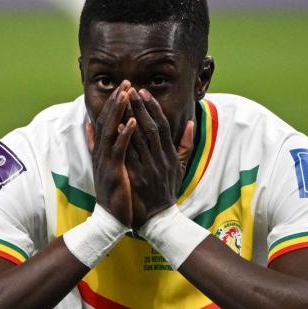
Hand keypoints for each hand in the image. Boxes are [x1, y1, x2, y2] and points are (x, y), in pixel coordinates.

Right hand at [86, 81, 137, 225]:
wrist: (112, 218)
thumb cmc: (114, 193)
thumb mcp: (106, 165)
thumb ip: (96, 145)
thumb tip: (90, 127)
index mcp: (102, 151)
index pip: (106, 121)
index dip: (114, 103)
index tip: (123, 87)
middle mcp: (101, 153)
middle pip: (107, 121)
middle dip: (116, 101)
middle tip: (126, 82)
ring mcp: (105, 161)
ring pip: (110, 130)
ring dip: (118, 111)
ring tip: (127, 94)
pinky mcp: (112, 171)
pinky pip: (118, 149)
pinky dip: (124, 134)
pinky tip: (132, 121)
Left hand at [123, 88, 194, 228]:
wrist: (161, 219)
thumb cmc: (168, 192)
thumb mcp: (180, 168)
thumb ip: (185, 145)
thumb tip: (190, 123)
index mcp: (171, 154)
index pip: (162, 125)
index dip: (153, 108)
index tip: (144, 93)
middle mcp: (162, 158)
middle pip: (151, 127)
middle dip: (140, 107)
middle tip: (131, 89)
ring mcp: (150, 168)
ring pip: (141, 138)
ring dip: (131, 118)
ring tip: (123, 102)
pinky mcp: (139, 178)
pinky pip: (131, 155)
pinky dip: (125, 140)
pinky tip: (117, 126)